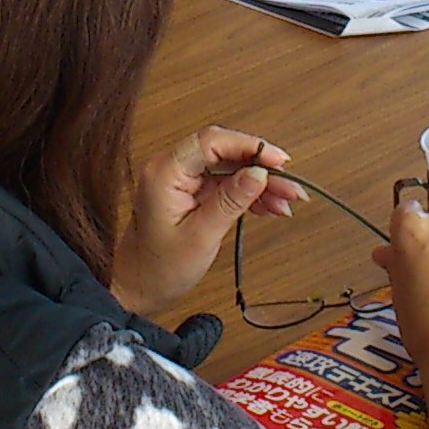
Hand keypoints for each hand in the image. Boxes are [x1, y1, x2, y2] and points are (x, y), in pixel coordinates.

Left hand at [109, 126, 300, 313]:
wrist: (138, 287)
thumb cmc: (159, 268)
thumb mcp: (201, 236)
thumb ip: (231, 201)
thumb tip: (259, 172)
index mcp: (165, 172)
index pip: (212, 141)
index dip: (250, 146)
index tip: (279, 162)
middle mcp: (172, 168)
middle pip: (226, 152)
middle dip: (262, 167)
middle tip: (291, 187)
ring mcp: (182, 179)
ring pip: (230, 167)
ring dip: (261, 182)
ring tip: (288, 201)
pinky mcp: (191, 191)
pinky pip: (226, 182)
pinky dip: (249, 193)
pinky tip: (271, 206)